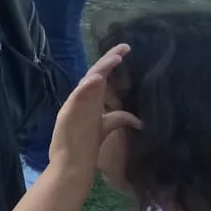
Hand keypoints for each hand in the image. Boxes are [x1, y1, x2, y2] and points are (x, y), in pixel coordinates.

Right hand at [48, 43, 138, 175]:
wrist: (70, 163)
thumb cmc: (81, 145)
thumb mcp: (105, 128)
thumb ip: (119, 119)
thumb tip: (140, 121)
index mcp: (91, 101)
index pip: (102, 76)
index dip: (111, 63)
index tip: (125, 50)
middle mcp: (84, 100)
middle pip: (97, 74)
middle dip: (109, 60)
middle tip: (124, 47)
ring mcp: (76, 106)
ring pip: (89, 82)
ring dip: (102, 69)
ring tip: (115, 57)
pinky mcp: (70, 113)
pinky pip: (80, 96)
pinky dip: (87, 86)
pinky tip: (97, 78)